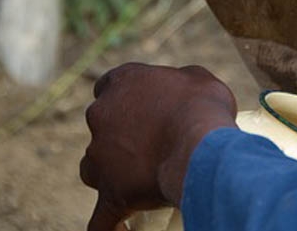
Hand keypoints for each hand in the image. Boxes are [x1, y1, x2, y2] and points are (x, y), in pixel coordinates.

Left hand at [79, 63, 237, 230]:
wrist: (200, 145)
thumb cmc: (202, 107)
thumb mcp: (198, 79)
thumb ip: (181, 81)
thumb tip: (184, 92)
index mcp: (121, 82)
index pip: (109, 86)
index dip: (124, 98)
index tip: (142, 108)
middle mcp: (101, 114)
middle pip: (101, 126)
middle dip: (118, 135)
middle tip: (150, 144)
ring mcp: (100, 156)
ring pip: (93, 167)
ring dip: (108, 173)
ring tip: (136, 182)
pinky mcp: (110, 193)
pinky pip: (101, 218)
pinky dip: (107, 226)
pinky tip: (115, 229)